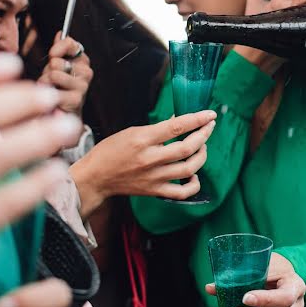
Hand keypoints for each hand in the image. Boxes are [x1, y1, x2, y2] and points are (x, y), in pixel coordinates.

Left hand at [38, 32, 92, 115]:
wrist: (63, 112)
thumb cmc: (59, 88)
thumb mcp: (56, 66)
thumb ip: (59, 50)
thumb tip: (60, 33)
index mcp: (81, 60)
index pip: (71, 43)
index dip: (58, 47)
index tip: (52, 54)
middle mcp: (86, 71)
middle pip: (57, 61)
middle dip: (47, 71)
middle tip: (51, 80)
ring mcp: (83, 85)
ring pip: (54, 74)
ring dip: (46, 83)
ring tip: (50, 89)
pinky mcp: (77, 99)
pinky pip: (54, 90)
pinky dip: (48, 95)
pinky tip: (52, 99)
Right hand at [69, 110, 216, 215]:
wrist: (96, 177)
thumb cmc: (111, 151)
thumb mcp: (131, 131)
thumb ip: (157, 129)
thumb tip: (179, 121)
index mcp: (142, 139)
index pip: (176, 126)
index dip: (197, 119)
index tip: (210, 114)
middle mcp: (150, 159)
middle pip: (187, 147)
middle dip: (204, 135)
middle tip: (209, 127)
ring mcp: (154, 177)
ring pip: (189, 168)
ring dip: (202, 155)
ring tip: (202, 147)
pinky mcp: (155, 191)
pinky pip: (182, 192)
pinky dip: (194, 184)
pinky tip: (194, 174)